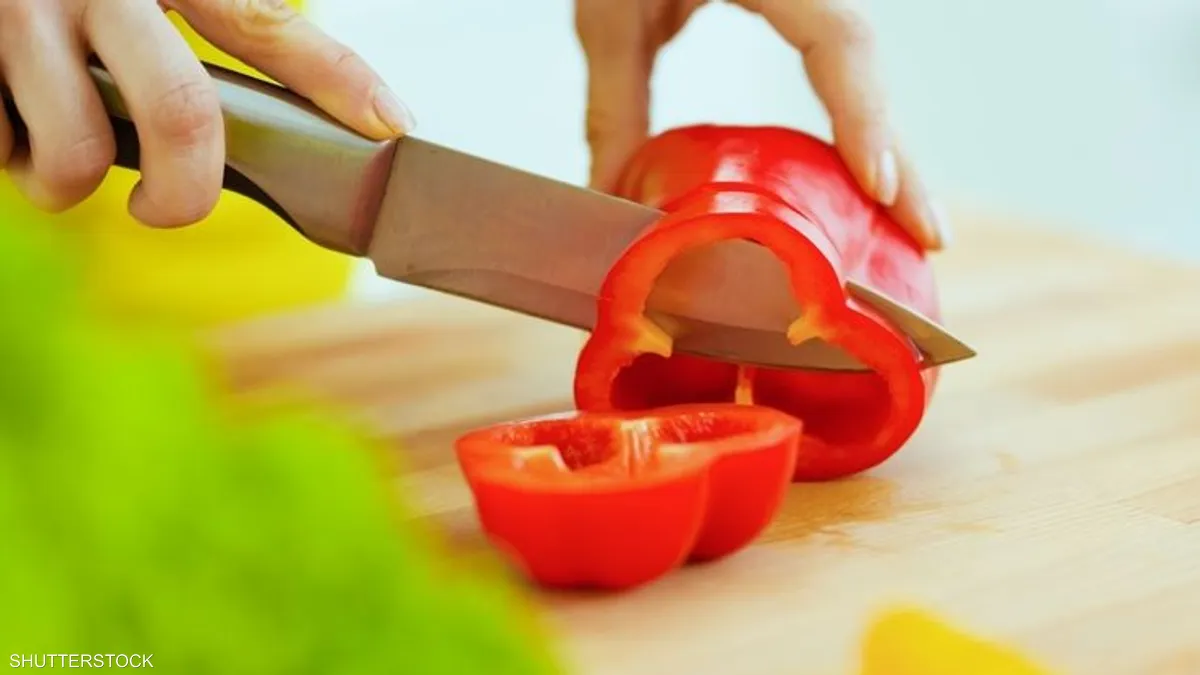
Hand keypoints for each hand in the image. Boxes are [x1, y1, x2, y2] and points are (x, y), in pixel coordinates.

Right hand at [0, 0, 414, 227]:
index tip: (391, 124)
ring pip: (77, 156)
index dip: (336, 78)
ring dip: (63, 183)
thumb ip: (196, 35)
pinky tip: (5, 116)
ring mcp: (23, 17)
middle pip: (183, 113)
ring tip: (50, 148)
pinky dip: (5, 153)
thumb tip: (290, 122)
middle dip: (185, 194)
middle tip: (163, 210)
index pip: (264, 27)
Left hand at [574, 0, 949, 249]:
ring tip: (903, 218)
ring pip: (860, 64)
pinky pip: (837, 60)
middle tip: (929, 233)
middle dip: (899, 153)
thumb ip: (613, 101)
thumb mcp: (607, 12)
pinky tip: (858, 169)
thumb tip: (614, 195)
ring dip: (883, 141)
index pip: (838, 38)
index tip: (879, 185)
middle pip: (866, 61)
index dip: (863, 115)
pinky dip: (853, 117)